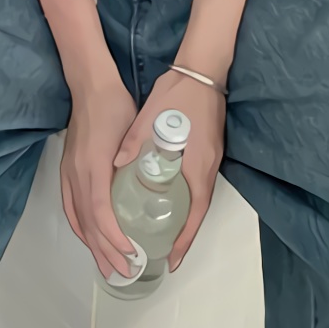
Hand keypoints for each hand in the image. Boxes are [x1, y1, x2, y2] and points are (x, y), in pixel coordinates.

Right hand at [61, 71, 137, 278]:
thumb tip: (149, 182)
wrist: (90, 85)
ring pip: (77, 218)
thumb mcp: (131, 130)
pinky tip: (89, 237)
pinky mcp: (67, 169)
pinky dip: (80, 227)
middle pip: (87, 222)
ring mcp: (69, 172)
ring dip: (91, 245)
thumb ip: (135, 156)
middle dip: (105, 251)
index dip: (113, 237)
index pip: (100, 211)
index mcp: (93, 166)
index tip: (131, 253)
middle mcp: (76, 173)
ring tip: (107, 265)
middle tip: (124, 272)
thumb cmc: (114, 105)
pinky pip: (70, 206)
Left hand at [114, 67, 225, 271]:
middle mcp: (207, 166)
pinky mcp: (208, 151)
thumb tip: (117, 162)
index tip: (173, 258)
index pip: (194, 211)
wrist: (203, 68)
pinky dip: (188, 203)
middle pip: (198, 211)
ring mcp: (211, 159)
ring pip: (199, 200)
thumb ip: (136, 139)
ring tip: (167, 240)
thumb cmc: (179, 90)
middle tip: (167, 258)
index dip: (184, 238)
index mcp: (196, 161)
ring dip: (186, 221)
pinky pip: (199, 186)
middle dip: (184, 238)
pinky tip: (172, 205)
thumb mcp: (153, 114)